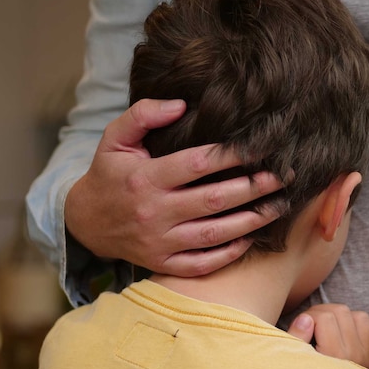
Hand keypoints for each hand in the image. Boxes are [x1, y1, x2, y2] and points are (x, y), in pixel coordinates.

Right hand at [65, 98, 283, 275]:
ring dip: (251, 221)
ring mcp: (159, 242)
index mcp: (145, 178)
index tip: (261, 148)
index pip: (197, 164)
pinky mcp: (162, 264)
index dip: (232, 156)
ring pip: (214, 233)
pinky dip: (228, 254)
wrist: (85, 222)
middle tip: (283, 177)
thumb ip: (143, 115)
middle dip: (254, 188)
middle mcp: (154, 212)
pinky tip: (251, 238)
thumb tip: (181, 104)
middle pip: (214, 200)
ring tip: (278, 207)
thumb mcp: (115, 139)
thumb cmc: (109, 174)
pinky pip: (202, 263)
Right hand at [287, 304, 368, 368]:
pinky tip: (351, 333)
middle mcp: (354, 355)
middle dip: (324, 312)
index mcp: (333, 356)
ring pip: (361, 317)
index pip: (325, 317)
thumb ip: (296, 338)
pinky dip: (367, 327)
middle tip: (313, 323)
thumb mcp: (293, 365)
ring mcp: (368, 357)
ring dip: (345, 318)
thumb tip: (306, 318)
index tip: (302, 325)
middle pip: (342, 312)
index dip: (309, 315)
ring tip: (331, 328)